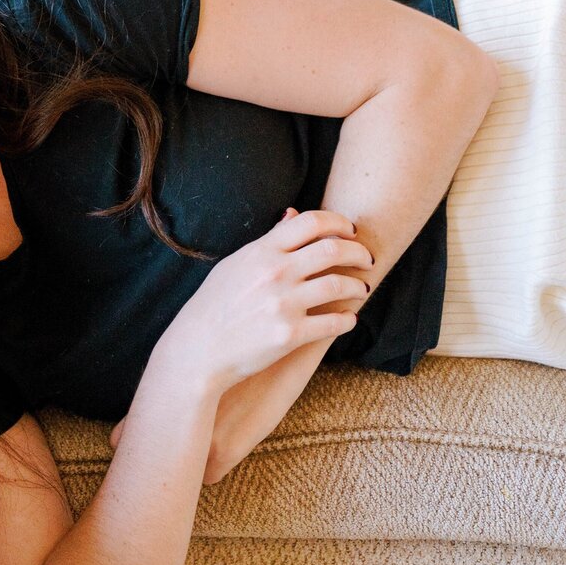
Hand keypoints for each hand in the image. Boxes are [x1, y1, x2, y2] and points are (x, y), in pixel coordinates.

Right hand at [144, 206, 372, 395]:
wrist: (198, 349)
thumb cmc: (215, 305)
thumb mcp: (236, 264)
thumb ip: (269, 240)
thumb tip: (293, 215)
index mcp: (262, 251)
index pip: (311, 222)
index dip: (339, 223)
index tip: (351, 232)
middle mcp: (275, 273)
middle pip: (333, 249)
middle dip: (359, 252)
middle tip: (367, 259)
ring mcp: (283, 303)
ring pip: (340, 285)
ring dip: (359, 286)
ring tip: (362, 289)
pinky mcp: (290, 334)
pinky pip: (333, 322)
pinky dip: (348, 319)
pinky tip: (349, 319)